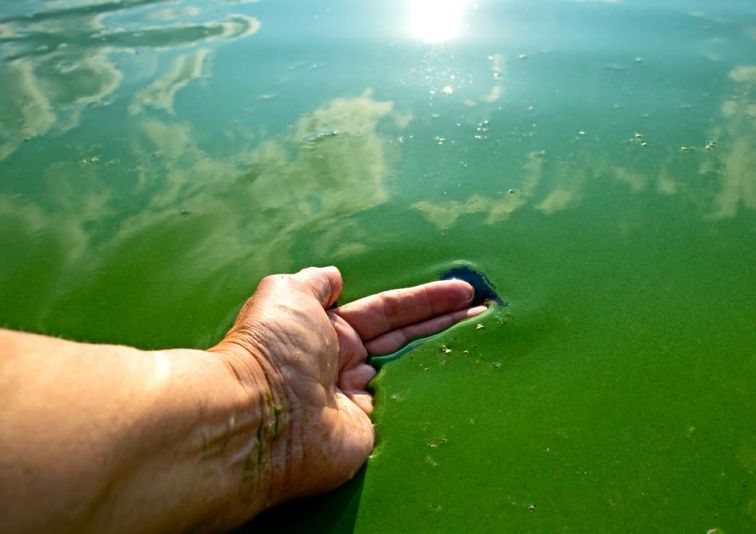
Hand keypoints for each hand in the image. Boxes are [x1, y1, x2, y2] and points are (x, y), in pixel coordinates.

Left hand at [210, 266, 484, 503]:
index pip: (388, 310)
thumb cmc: (272, 349)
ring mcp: (358, 401)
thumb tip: (332, 275)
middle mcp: (344, 364)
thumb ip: (313, 282)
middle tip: (486, 312)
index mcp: (327, 330)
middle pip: (406, 339)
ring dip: (444, 356)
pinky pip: (407, 410)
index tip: (464, 291)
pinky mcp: (368, 433)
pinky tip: (462, 383)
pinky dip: (432, 397)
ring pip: (410, 372)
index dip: (426, 300)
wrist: (260, 419)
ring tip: (485, 339)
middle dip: (446, 324)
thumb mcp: (287, 294)